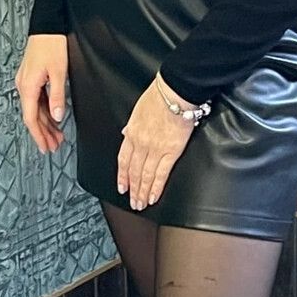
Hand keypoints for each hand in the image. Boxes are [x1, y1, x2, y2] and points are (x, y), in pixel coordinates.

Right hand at [15, 33, 68, 151]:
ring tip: (57, 135)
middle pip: (32, 116)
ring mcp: (26, 82)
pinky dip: (45, 111)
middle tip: (54, 146)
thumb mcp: (59, 73)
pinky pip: (36, 100)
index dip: (38, 135)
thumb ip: (57, 96)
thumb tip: (57, 116)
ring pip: (34, 109)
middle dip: (43, 133)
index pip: (30, 119)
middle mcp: (23, 86)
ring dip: (45, 123)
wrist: (47, 26)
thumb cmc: (52, 45)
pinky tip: (53, 117)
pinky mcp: (31, 77)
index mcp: (27, 87)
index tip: (45, 147)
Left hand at [117, 75, 201, 210]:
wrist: (175, 93)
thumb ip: (132, 124)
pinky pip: (161, 174)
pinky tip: (153, 197)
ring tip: (142, 204)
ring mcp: (155, 149)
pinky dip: (156, 187)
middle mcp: (140, 143)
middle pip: (133, 171)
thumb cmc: (160, 96)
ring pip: (145, 176)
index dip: (122, 176)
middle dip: (132, 189)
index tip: (122, 187)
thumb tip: (126, 133)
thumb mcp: (138, 109)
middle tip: (133, 202)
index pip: (123, 159)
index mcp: (132, 133)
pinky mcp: (171, 151)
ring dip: (142, 192)